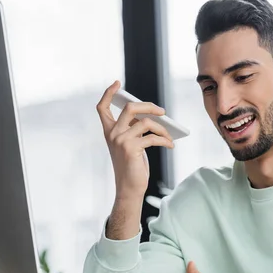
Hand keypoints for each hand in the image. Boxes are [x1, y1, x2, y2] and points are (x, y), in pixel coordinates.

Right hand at [96, 81, 173, 199]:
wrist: (129, 189)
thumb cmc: (132, 167)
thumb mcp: (131, 144)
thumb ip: (134, 129)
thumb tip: (154, 116)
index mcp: (109, 132)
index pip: (102, 108)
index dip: (108, 93)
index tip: (117, 83)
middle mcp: (112, 134)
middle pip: (130, 108)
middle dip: (149, 106)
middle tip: (162, 112)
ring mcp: (120, 140)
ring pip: (145, 122)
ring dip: (162, 129)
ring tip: (170, 136)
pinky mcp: (131, 148)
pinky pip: (152, 137)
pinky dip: (165, 140)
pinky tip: (171, 145)